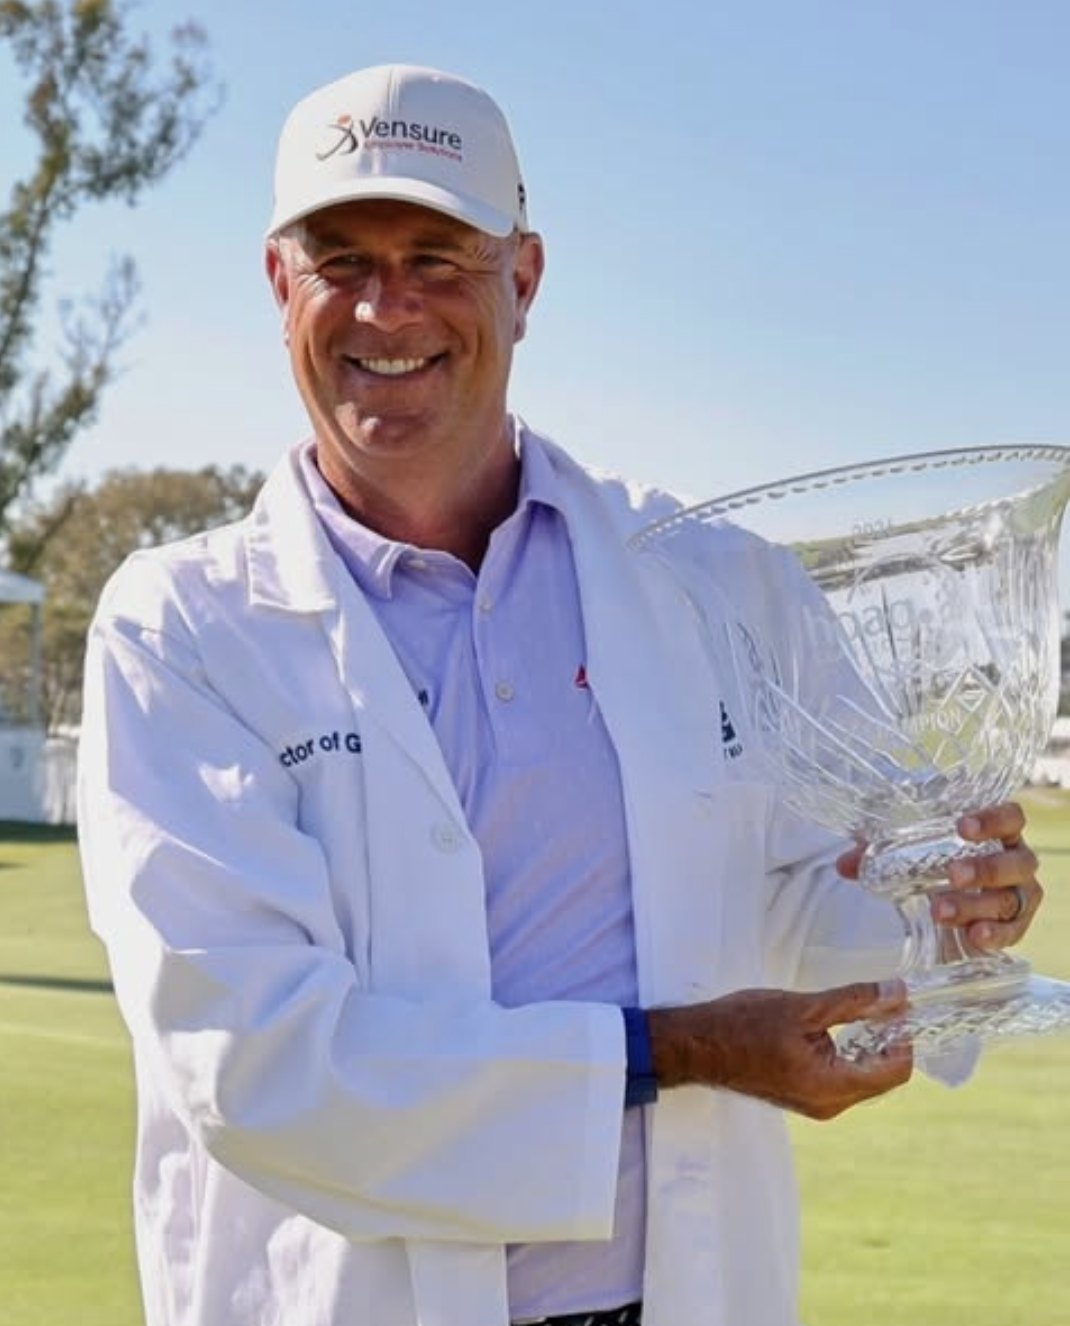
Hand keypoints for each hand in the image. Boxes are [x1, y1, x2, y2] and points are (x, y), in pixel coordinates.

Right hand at [646, 980, 912, 1119]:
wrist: (697, 1046)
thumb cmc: (743, 1024)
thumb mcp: (804, 1006)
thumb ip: (854, 1001)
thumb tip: (897, 993)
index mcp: (833, 1086)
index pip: (896, 1072)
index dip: (905, 1038)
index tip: (899, 1007)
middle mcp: (829, 1104)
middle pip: (881, 1077)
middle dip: (887, 1040)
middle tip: (881, 1003)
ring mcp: (815, 1104)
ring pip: (861, 1078)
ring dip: (867, 1046)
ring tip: (858, 1012)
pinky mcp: (803, 1096)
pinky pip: (841, 1080)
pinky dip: (847, 1055)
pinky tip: (833, 1028)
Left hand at [836, 800, 1042, 953]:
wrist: (947, 905)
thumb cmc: (933, 864)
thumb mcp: (907, 853)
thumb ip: (878, 853)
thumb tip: (845, 864)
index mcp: (997, 833)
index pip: (1010, 817)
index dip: (993, 819)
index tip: (962, 827)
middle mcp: (1015, 862)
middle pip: (1017, 862)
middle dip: (986, 868)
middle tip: (953, 874)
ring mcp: (1018, 896)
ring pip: (1011, 899)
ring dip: (976, 905)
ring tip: (940, 910)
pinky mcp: (1014, 926)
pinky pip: (1014, 932)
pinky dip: (995, 935)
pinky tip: (974, 936)